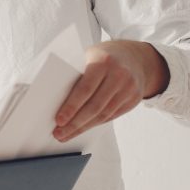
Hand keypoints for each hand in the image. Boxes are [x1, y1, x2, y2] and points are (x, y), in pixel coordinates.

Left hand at [53, 40, 168, 142]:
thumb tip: (53, 95)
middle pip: (95, 106)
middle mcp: (118, 75)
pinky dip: (95, 124)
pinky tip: (83, 128)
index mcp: (103, 61)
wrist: (136, 56)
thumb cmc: (104, 56)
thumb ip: (76, 71)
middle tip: (59, 133)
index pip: (85, 89)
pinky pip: (112, 116)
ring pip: (104, 114)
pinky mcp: (134, 99)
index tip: (59, 120)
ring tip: (67, 134)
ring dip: (84, 127)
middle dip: (75, 123)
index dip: (71, 107)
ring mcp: (129, 88)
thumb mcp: (89, 56)